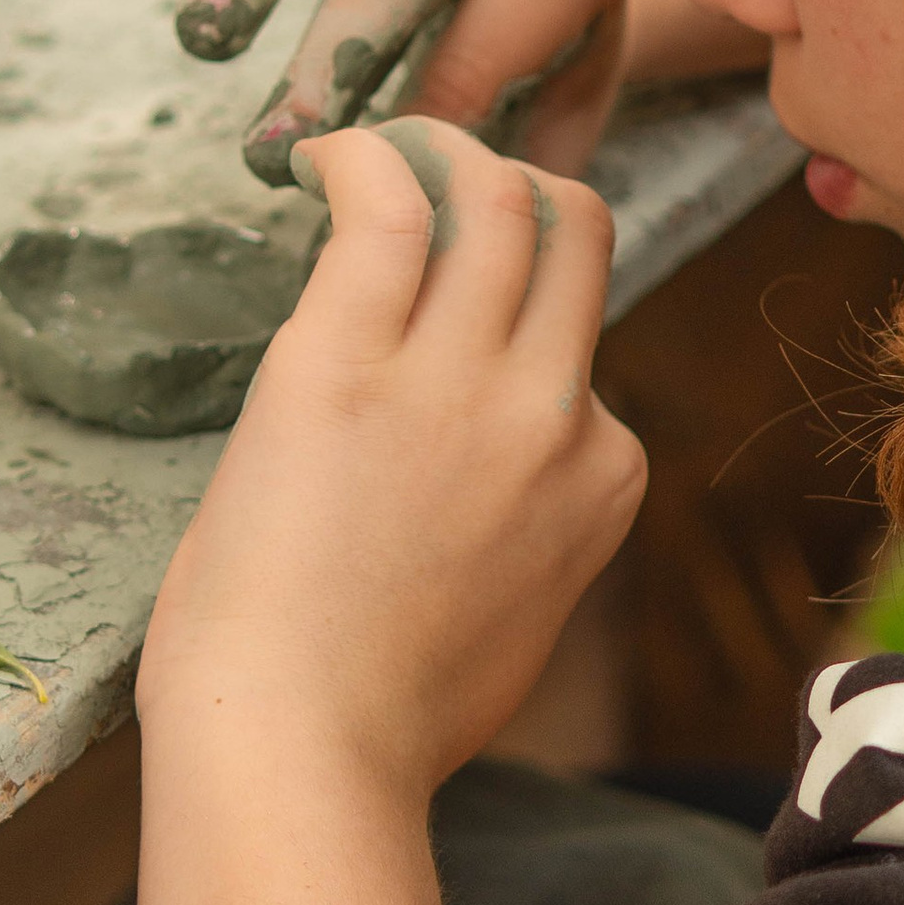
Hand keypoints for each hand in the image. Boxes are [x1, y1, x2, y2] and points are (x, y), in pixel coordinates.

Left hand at [137, 118, 646, 790]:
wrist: (300, 753)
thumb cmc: (378, 717)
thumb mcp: (516, 620)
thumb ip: (530, 537)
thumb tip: (486, 506)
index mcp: (603, 479)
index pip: (586, 356)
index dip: (521, 325)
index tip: (456, 316)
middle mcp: (551, 413)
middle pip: (575, 233)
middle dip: (519, 191)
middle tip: (442, 186)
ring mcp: (457, 380)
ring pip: (501, 196)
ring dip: (445, 151)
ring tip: (384, 152)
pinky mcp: (345, 358)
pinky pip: (385, 205)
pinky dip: (362, 156)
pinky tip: (319, 160)